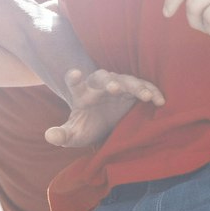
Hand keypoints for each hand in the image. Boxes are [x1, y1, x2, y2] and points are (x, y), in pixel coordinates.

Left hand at [44, 67, 162, 148]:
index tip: (75, 74)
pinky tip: (160, 101)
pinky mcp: (133, 90)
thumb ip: (62, 135)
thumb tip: (50, 136)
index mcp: (81, 93)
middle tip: (114, 87)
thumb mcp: (74, 134)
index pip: (74, 83)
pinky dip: (152, 92)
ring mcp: (118, 85)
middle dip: (109, 81)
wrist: (103, 123)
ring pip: (126, 80)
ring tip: (145, 96)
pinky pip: (144, 87)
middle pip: (103, 78)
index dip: (74, 78)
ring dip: (135, 86)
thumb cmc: (86, 126)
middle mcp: (99, 85)